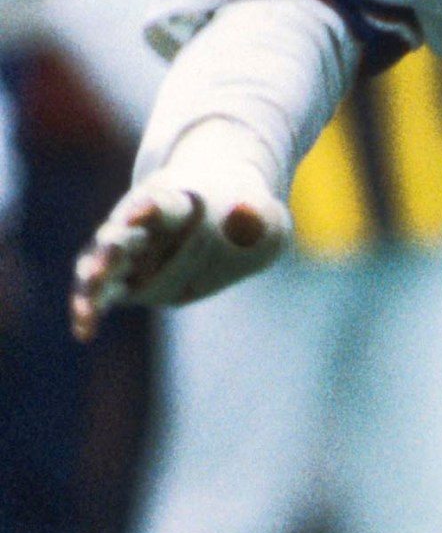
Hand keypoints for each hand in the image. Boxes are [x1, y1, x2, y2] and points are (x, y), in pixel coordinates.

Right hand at [71, 141, 290, 340]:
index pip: (163, 204)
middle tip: (106, 263)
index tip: (142, 210)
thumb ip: (258, 218)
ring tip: (87, 306)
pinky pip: (103, 293)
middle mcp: (144, 224)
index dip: (152, 207)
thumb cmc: (245, 218)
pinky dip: (91, 308)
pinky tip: (84, 330)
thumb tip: (246, 217)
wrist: (225, 215)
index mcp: (178, 202)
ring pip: (102, 263)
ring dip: (94, 282)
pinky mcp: (125, 278)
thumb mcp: (265, 218)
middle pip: (122, 233)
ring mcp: (131, 251)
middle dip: (113, 248)